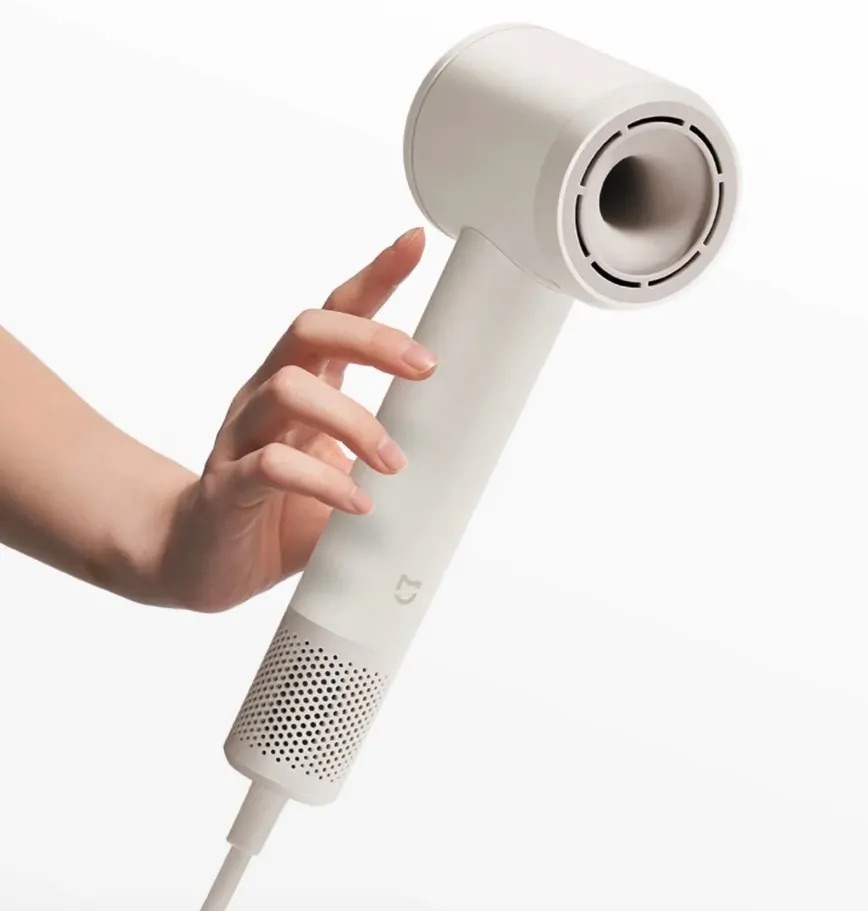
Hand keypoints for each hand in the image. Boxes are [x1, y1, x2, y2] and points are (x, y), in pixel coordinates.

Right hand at [158, 227, 432, 611]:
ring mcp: (241, 437)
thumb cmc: (282, 506)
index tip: (413, 242)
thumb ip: (392, 450)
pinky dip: (323, 481)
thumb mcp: (348, 469)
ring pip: (289, 390)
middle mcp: (267, 396)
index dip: (374, 275)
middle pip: (309, 332)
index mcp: (304, 382)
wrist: (205, 559)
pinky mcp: (226, 487)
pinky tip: (358, 502)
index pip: (336, 313)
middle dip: (372, 339)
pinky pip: (269, 466)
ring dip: (355, 422)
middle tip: (426, 368)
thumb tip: (467, 453)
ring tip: (393, 463)